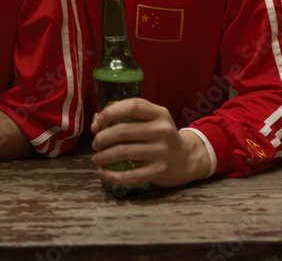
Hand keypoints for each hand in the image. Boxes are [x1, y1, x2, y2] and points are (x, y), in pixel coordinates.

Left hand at [91, 99, 210, 187]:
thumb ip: (123, 117)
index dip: (111, 112)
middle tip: (96, 144)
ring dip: (103, 156)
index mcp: (159, 113)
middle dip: (102, 138)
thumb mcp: (149, 120)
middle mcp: (162, 130)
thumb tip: (96, 124)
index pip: (132, 106)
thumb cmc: (158, 135)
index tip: (99, 121)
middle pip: (123, 131)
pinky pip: (130, 175)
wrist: (185, 158)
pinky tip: (103, 172)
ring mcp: (162, 151)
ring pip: (122, 152)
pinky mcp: (159, 171)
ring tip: (96, 158)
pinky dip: (111, 174)